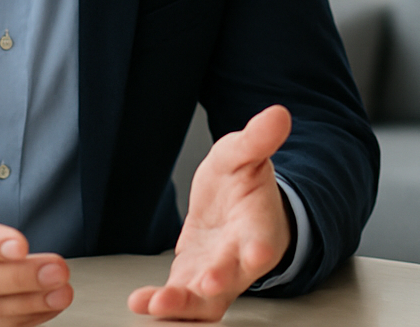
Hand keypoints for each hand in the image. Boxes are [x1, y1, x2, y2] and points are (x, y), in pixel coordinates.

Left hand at [127, 105, 293, 320]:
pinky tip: (141, 301)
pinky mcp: (192, 283)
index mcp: (259, 227)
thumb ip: (257, 139)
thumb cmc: (242, 183)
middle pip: (233, 279)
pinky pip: (180, 301)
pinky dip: (163, 305)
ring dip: (183, 306)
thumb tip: (278, 114)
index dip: (259, 248)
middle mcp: (240, 260)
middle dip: (219, 284)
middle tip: (207, 284)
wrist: (231, 206)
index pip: (264, 240)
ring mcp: (216, 276)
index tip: (257, 252)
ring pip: (205, 301)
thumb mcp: (243, 153)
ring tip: (156, 303)